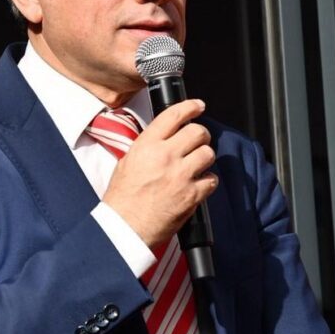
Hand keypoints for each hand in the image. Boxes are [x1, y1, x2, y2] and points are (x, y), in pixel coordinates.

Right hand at [101, 99, 217, 246]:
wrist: (125, 228)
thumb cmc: (122, 199)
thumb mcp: (127, 162)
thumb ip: (148, 146)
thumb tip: (164, 138)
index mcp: (147, 145)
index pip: (174, 115)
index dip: (191, 107)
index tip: (198, 106)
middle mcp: (165, 156)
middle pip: (197, 132)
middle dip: (201, 135)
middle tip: (198, 141)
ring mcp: (181, 175)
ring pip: (208, 153)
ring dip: (205, 158)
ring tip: (196, 165)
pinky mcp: (192, 195)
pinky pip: (211, 180)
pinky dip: (207, 182)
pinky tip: (198, 185)